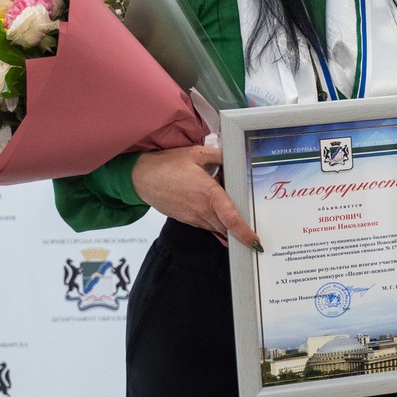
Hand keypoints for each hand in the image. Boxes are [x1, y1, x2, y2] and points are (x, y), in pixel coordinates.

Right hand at [132, 145, 258, 249]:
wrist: (141, 177)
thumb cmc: (167, 165)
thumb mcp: (197, 154)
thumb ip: (219, 157)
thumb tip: (234, 158)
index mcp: (209, 194)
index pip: (231, 219)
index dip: (245, 233)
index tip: (255, 242)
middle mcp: (202, 209)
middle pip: (226, 228)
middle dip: (241, 233)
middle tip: (255, 234)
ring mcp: (192, 216)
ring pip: (216, 228)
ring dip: (227, 229)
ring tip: (240, 226)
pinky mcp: (185, 219)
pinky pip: (205, 225)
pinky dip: (215, 224)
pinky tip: (219, 215)